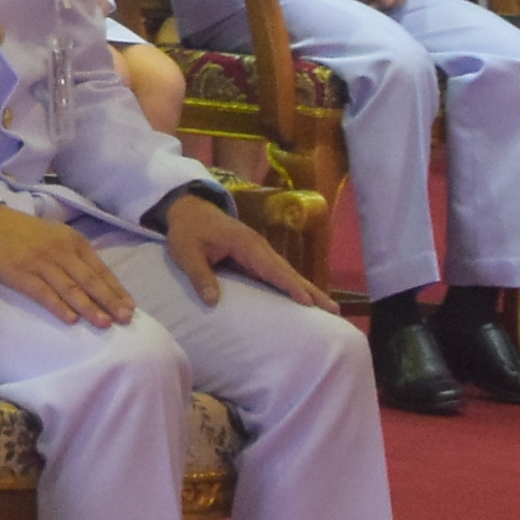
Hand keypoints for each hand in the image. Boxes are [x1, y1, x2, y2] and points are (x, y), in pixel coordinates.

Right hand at [0, 203, 135, 327]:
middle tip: (124, 319)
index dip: (116, 290)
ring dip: (89, 307)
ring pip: (71, 288)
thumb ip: (78, 256)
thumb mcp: (59, 237)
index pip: (100, 270)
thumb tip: (101, 283)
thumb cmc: (28, 234)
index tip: (130, 307)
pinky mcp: (22, 275)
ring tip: (104, 323)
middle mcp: (62, 251)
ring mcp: (42, 263)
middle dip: (109, 301)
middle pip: (90, 280)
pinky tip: (71, 319)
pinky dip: (59, 307)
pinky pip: (44, 293)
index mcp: (74, 242)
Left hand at [161, 192, 319, 308]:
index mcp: (245, 244)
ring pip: (287, 273)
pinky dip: (294, 285)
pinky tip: (304, 298)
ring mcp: (260, 251)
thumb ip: (199, 275)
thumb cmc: (187, 231)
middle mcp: (259, 247)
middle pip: (288, 272)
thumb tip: (213, 301)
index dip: (290, 286)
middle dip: (311, 291)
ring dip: (308, 289)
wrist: (189, 209)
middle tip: (333, 310)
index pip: (272, 269)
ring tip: (328, 308)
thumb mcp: (186, 253)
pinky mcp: (256, 256)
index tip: (308, 302)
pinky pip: (279, 273)